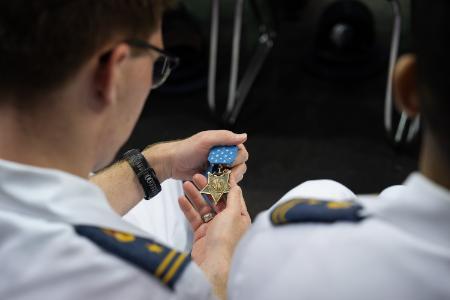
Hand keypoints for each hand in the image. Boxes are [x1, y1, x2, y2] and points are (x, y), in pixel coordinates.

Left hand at [171, 130, 247, 181]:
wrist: (172, 163)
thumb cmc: (186, 149)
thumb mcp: (206, 139)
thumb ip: (225, 137)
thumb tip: (244, 136)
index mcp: (225, 145)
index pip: (242, 153)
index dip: (237, 160)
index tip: (228, 163)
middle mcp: (225, 157)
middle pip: (241, 167)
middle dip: (234, 172)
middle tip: (223, 174)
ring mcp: (219, 169)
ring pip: (234, 178)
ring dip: (226, 180)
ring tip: (214, 178)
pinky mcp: (214, 179)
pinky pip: (223, 185)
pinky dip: (220, 186)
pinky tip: (211, 184)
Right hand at [178, 174, 250, 299]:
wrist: (212, 264)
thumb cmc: (226, 240)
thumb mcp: (234, 214)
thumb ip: (233, 198)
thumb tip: (236, 185)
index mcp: (241, 217)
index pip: (233, 196)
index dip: (224, 184)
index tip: (216, 172)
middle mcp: (228, 222)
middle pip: (217, 200)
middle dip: (207, 188)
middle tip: (197, 176)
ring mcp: (214, 228)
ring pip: (204, 207)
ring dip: (195, 195)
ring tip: (186, 184)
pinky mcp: (201, 234)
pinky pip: (194, 217)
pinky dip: (188, 208)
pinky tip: (181, 199)